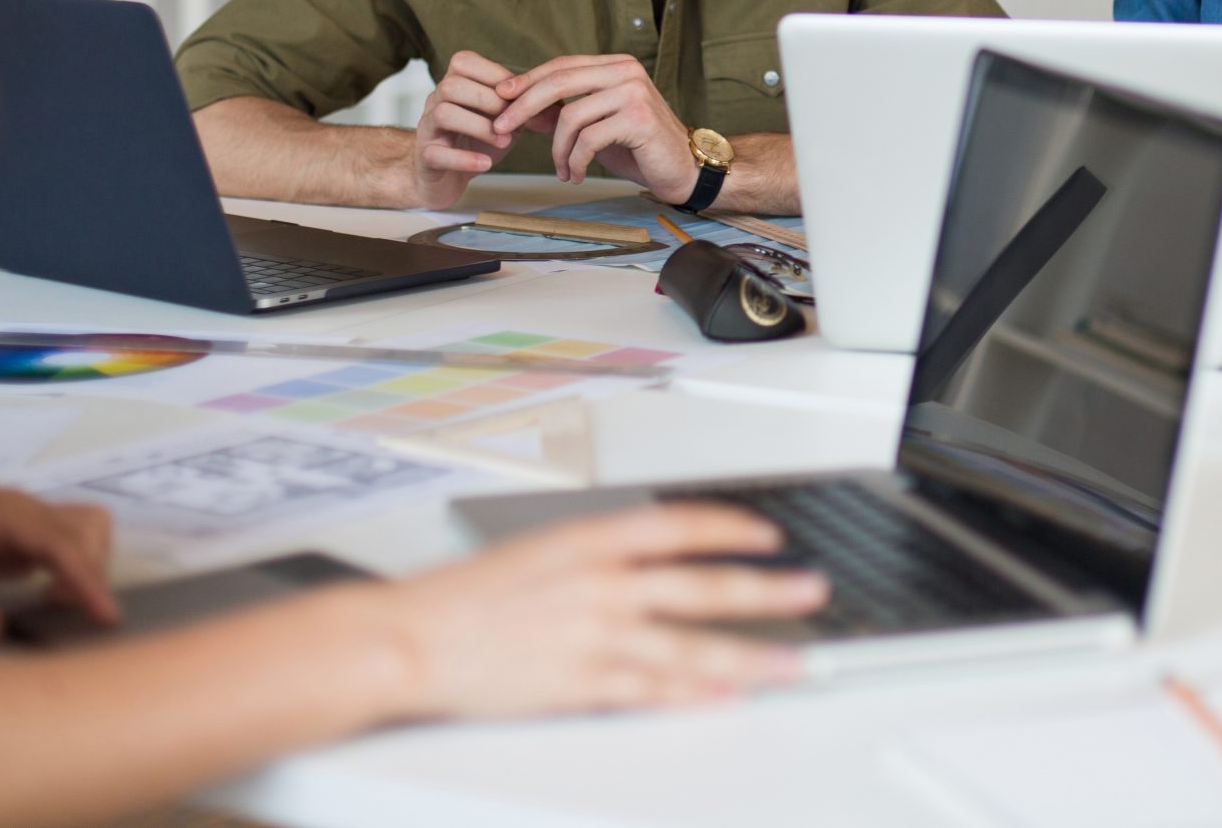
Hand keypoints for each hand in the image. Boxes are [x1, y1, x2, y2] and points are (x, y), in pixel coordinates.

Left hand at [0, 487, 116, 644]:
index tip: (105, 616)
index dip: (86, 577)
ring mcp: (20, 519)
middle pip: (84, 528)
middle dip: (88, 573)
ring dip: (87, 567)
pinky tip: (50, 598)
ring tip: (57, 607)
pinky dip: (75, 569)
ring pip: (85, 530)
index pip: (58, 540)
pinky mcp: (19, 536)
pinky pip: (67, 543)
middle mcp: (15, 508)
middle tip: (65, 618)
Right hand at [382, 502, 827, 719]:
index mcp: (590, 538)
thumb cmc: (466, 595)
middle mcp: (601, 583)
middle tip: (810, 591)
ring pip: (691, 645)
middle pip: (702, 585)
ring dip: (749, 654)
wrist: (411, 638)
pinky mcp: (581, 683)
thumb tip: (657, 559)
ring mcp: (594, 636)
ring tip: (793, 660)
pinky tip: (727, 696)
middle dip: (766, 590)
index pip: (682, 525)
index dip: (733, 529)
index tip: (769, 536)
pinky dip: (694, 694)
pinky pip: (652, 690)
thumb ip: (601, 554)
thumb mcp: (540, 547)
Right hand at [405, 50, 523, 209]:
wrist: (444, 175)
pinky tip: (486, 163)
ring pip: (443, 114)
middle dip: (489, 101)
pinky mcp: (425, 158)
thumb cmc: (475, 140)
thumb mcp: (505, 120)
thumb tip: (560, 105)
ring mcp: (427, 129)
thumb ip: (527, 109)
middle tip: (514, 121)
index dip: (495, 75)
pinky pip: (436, 153)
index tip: (520, 95)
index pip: (464, 62)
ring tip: (504, 142)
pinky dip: (465, 158)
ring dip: (479, 126)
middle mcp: (435, 102)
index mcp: (453, 84)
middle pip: (452, 85)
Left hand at [490, 55, 697, 199]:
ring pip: (571, 116)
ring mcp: (634, 93)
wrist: (684, 169)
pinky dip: (575, 162)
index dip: (528, 80)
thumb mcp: (598, 125)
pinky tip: (577, 175)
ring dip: (557, 150)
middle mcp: (626, 72)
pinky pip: (588, 140)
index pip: (562, 65)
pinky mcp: (638, 119)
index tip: (501, 97)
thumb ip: (567, 112)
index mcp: (617, 66)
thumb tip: (518, 110)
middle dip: (523, 106)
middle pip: (560, 82)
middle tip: (501, 128)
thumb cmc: (640, 147)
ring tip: (562, 170)